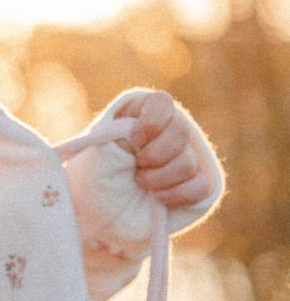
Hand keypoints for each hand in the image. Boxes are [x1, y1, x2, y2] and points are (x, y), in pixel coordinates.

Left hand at [113, 91, 209, 208]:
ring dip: (160, 177)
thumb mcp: (102, 146)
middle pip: (181, 132)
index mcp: (147, 111)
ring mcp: (188, 155)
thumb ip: (117, 137)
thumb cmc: (100, 165)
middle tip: (137, 164)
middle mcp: (172, 127)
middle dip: (155, 154)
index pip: (162, 103)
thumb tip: (130, 141)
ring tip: (141, 182)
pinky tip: (158, 198)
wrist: (104, 197)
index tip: (134, 139)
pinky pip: (201, 187)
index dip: (151, 123)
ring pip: (188, 163)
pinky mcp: (196, 182)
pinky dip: (178, 194)